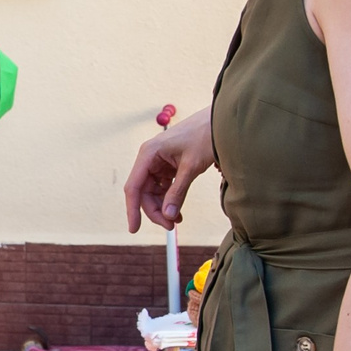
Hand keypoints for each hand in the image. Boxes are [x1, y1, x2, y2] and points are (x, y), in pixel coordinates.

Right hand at [124, 107, 215, 231]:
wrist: (218, 121)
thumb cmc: (204, 136)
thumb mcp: (191, 167)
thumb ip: (177, 192)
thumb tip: (167, 215)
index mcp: (149, 154)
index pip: (134, 187)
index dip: (132, 209)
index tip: (134, 229)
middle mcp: (149, 158)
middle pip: (143, 192)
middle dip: (155, 210)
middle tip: (170, 225)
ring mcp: (158, 161)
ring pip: (153, 191)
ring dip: (162, 207)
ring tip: (177, 219)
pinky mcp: (168, 165)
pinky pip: (163, 186)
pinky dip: (169, 199)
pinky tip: (177, 209)